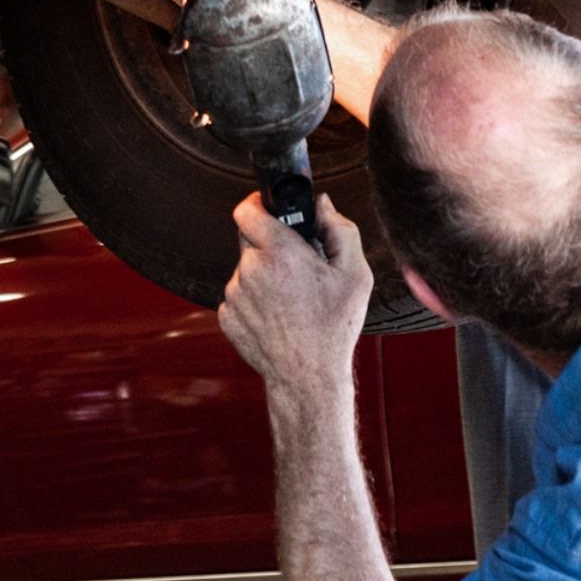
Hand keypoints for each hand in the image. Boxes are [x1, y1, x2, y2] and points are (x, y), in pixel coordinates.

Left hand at [218, 193, 372, 394]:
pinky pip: (238, 296)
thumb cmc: (334, 326)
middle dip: (269, 244)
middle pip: (249, 239)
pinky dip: (254, 300)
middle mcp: (249, 269)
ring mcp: (234, 294)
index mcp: (279, 252)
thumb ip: (340, 229)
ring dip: (262, 274)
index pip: (247, 209)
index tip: (268, 208)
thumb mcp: (354, 274)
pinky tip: (278, 316)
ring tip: (291, 298)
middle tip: (294, 263)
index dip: (258, 204)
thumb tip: (322, 204)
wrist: (308, 376)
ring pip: (245, 269)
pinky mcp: (226, 315)